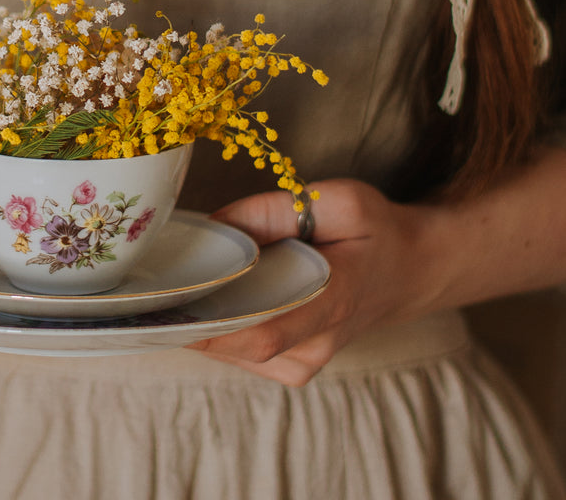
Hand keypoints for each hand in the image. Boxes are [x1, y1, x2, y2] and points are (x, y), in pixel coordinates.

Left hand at [189, 180, 438, 385]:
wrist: (414, 270)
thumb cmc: (377, 231)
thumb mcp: (342, 200)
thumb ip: (278, 211)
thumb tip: (218, 225)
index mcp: (332, 302)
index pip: (265, 331)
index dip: (212, 327)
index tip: (169, 309)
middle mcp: (317, 345)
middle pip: (240, 345)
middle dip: (191, 318)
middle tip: (152, 287)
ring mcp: (306, 362)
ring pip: (236, 351)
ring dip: (201, 322)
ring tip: (172, 285)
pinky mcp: (295, 364)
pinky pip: (243, 352)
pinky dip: (218, 328)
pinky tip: (205, 296)